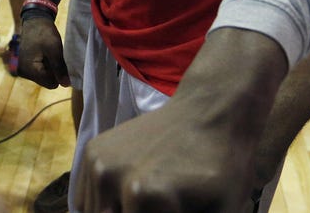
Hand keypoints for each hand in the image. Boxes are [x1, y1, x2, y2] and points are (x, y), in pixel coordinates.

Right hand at [18, 17, 69, 87]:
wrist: (34, 21)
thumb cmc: (44, 33)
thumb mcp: (55, 49)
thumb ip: (60, 68)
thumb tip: (66, 85)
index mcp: (29, 70)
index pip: (51, 84)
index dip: (59, 74)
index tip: (59, 60)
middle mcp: (23, 72)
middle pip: (46, 81)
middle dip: (53, 72)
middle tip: (53, 56)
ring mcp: (23, 69)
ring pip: (43, 77)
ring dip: (49, 68)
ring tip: (48, 54)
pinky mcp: (24, 66)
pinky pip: (39, 72)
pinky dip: (44, 65)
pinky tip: (44, 54)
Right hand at [73, 29, 287, 211]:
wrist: (213, 106)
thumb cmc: (225, 164)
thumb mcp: (222, 211)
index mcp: (144, 196)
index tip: (179, 210)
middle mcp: (110, 176)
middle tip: (164, 207)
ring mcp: (96, 161)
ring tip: (145, 207)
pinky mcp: (91, 151)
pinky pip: (85, 197)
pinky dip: (102, 207)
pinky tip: (128, 204)